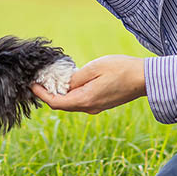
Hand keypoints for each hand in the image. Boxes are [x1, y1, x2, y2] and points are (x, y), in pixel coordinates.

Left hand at [30, 55, 145, 113]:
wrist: (145, 79)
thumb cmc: (121, 70)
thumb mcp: (94, 68)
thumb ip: (75, 77)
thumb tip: (62, 84)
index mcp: (85, 100)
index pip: (55, 102)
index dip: (41, 94)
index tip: (31, 84)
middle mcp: (89, 108)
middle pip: (62, 104)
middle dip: (48, 93)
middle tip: (38, 80)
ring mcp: (96, 107)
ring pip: (71, 103)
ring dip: (60, 93)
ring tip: (51, 79)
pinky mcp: (102, 103)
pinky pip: (81, 101)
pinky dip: (71, 93)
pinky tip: (70, 82)